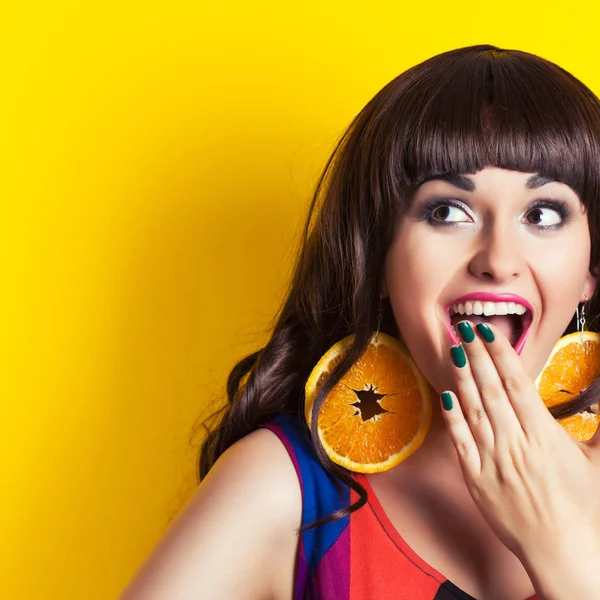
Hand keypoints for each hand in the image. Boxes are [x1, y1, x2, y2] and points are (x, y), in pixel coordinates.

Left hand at [440, 320, 599, 559]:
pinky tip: (445, 394)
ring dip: (461, 377)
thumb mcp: (598, 460)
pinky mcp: (475, 478)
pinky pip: (460, 442)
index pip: (516, 384)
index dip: (500, 354)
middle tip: (463, 328)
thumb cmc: (584, 506)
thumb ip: (599, 422)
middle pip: (490, 390)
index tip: (488, 331)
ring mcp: (491, 460)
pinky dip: (452, 417)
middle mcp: (514, 443)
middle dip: (476, 355)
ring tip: (452, 350)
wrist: (563, 552)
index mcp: (543, 435)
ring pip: (472, 409)